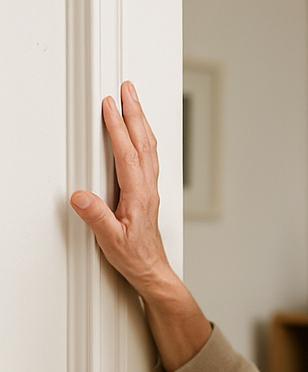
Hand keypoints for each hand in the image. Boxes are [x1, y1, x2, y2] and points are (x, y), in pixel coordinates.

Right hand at [70, 82, 210, 371]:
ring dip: (141, 122)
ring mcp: (150, 190)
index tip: (110, 106)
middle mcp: (148, 190)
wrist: (152, 272)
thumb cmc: (135, 258)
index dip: (118, 128)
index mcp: (139, 196)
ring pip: (148, 149)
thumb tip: (81, 197)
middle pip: (143, 144)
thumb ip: (97, 217)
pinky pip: (148, 158)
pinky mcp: (148, 194)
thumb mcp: (110, 240)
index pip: (128, 155)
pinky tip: (139, 133)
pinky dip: (142, 139)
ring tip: (133, 100)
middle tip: (128, 89)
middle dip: (135, 114)